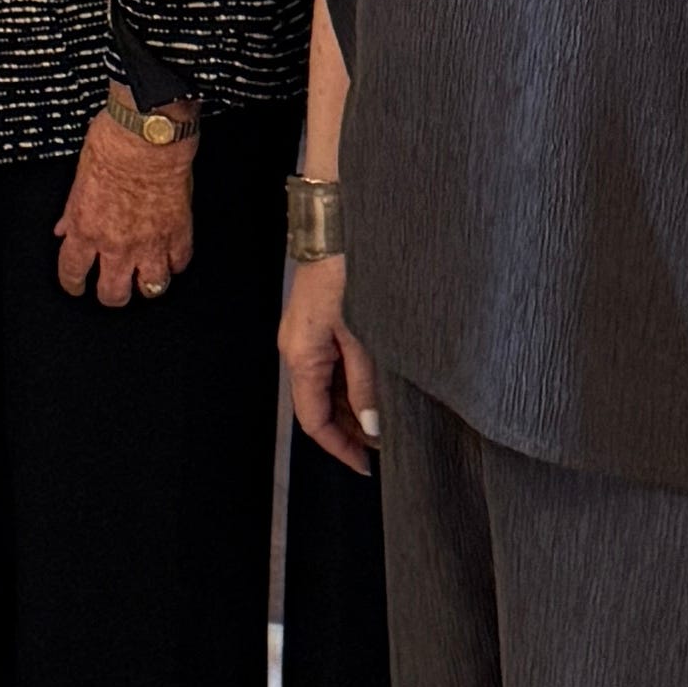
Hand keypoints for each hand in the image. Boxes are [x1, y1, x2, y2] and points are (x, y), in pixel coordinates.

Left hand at [55, 110, 196, 304]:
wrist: (150, 134)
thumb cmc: (114, 143)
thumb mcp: (79, 176)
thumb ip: (72, 211)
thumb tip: (65, 228)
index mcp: (86, 228)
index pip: (72, 273)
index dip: (73, 284)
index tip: (76, 284)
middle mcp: (117, 242)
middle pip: (113, 294)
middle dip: (111, 295)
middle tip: (111, 287)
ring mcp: (150, 242)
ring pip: (150, 288)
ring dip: (146, 285)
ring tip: (144, 278)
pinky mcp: (179, 232)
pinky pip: (179, 263)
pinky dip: (175, 263)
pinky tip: (170, 256)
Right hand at [280, 249, 381, 474]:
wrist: (338, 219)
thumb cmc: (347, 270)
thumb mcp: (364, 335)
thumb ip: (367, 384)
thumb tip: (372, 426)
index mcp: (301, 355)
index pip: (313, 421)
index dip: (340, 448)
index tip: (367, 467)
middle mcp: (297, 347)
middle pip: (319, 405)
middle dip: (351, 429)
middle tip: (389, 445)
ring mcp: (307, 331)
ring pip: (328, 384)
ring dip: (355, 405)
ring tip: (390, 417)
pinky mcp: (321, 316)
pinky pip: (333, 361)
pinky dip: (354, 380)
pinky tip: (380, 383)